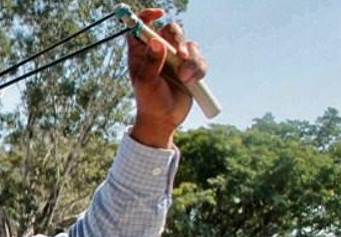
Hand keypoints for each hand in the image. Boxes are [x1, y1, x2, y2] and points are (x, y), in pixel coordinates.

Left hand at [127, 8, 206, 147]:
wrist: (165, 119)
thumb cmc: (149, 102)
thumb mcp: (147, 83)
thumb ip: (151, 62)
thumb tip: (155, 42)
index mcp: (141, 52)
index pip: (141, 26)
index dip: (147, 16)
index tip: (158, 14)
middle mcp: (158, 51)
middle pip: (170, 30)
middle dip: (178, 39)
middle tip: (180, 54)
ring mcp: (175, 58)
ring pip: (189, 44)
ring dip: (191, 60)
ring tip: (185, 78)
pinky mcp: (189, 67)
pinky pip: (199, 58)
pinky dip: (199, 68)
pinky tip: (191, 82)